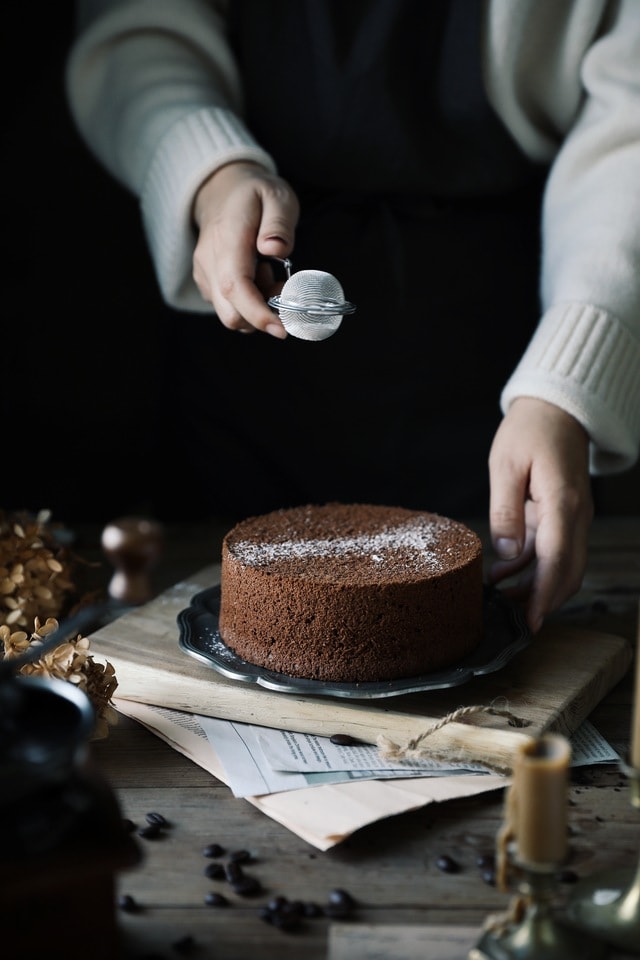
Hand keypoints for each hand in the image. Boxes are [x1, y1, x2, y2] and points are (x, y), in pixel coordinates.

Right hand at [192, 161, 299, 336]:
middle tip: (283, 286)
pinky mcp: (207, 282)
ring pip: (230, 314)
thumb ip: (278, 222)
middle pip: (231, 313)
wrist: (221, 190)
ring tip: (270, 273)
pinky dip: (249, 303)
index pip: (236, 287)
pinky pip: (228, 307)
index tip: (282, 329)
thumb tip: (275, 249)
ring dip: (258, 308)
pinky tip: (257, 275)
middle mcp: (209, 261)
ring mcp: (205, 274)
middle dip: (263, 315)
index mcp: (227, 239)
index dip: (258, 314)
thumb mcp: (276, 195)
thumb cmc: (253, 194)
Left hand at [488, 397, 593, 632]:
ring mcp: (574, 516)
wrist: (557, 408)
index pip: (558, 559)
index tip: (532, 622)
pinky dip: (532, 565)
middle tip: (513, 621)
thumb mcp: (506, 465)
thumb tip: (506, 553)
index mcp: (563, 502)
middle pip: (567, 570)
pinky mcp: (565, 514)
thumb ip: (505, 510)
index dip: (545, 595)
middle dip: (543, 600)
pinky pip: (553, 549)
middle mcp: (576, 514)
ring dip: (535, 585)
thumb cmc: (530, 430)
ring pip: (563, 564)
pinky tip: (503, 572)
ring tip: (500, 598)